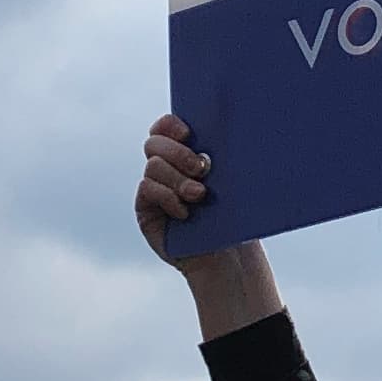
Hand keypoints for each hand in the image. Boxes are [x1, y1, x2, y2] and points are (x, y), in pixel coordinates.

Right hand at [136, 114, 283, 338]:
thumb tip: (221, 130)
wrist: (229, 255)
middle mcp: (165, 168)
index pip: (164, 127)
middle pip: (154, 143)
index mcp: (184, 154)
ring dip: (178, 178)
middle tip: (203, 168)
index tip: (189, 133)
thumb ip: (220, 154)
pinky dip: (168, 196)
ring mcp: (153, 189)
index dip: (170, 125)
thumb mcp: (232, 181)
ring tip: (200, 195)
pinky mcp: (146, 210)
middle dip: (178, 152)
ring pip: (153, 166)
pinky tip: (185, 212)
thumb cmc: (235, 215)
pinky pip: (147, 189)